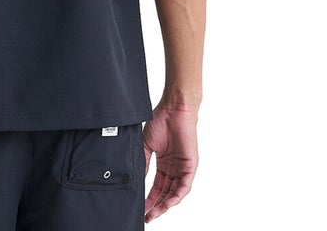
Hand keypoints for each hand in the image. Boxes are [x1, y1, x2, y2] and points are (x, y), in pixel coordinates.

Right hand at [142, 103, 198, 222]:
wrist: (173, 110)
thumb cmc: (160, 121)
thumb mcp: (146, 145)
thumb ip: (143, 162)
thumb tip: (136, 179)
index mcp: (163, 164)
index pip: (156, 187)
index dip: (149, 198)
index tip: (140, 207)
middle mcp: (173, 168)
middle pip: (165, 193)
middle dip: (156, 206)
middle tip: (147, 216)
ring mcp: (182, 168)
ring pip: (174, 193)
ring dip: (164, 205)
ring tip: (154, 213)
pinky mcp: (190, 166)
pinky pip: (184, 186)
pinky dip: (176, 196)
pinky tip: (167, 203)